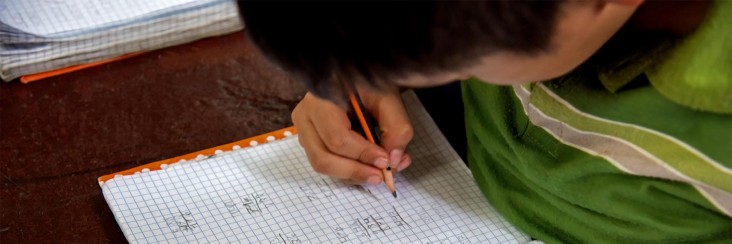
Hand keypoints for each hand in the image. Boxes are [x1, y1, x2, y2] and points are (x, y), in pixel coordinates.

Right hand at [291, 87, 412, 184]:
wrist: (353, 77)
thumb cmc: (368, 84)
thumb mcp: (389, 98)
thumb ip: (396, 128)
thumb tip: (392, 160)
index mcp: (321, 99)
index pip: (337, 138)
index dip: (362, 154)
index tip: (385, 161)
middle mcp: (305, 116)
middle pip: (323, 158)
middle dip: (355, 171)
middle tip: (381, 175)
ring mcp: (304, 130)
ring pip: (323, 165)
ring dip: (353, 174)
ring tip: (378, 172)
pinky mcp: (310, 141)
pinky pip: (327, 164)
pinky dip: (349, 171)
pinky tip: (368, 166)